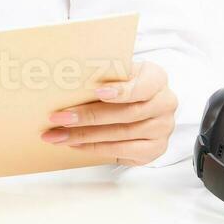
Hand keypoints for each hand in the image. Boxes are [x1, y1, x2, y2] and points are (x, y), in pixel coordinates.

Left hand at [41, 61, 177, 165]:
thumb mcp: (120, 72)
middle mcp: (165, 104)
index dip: (121, 90)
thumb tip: (70, 76)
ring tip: (59, 135)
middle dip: (88, 116)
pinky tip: (76, 144)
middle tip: (59, 117)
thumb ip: (105, 73)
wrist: (142, 104)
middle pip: (125, 114)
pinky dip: (96, 148)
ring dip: (85, 136)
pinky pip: (122, 151)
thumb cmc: (124, 84)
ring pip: (120, 134)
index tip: (97, 91)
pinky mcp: (155, 149)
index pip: (142, 86)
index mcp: (157, 79)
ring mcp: (162, 128)